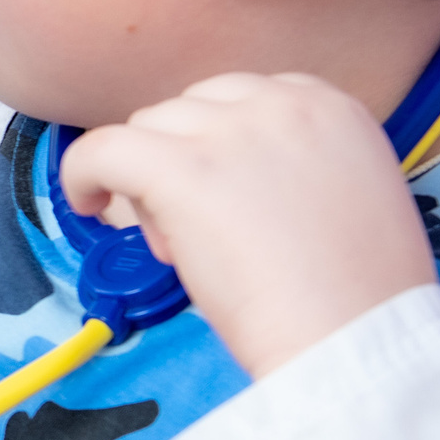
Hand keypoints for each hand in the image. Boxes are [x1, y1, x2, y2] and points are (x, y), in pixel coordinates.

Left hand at [56, 73, 437, 378]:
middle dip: (181, 161)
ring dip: (148, 181)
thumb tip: (221, 176)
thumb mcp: (350, 197)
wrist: (355, 342)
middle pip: (191, 109)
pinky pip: (102, 149)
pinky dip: (83, 174)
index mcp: (330, 105)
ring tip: (180, 248)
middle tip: (198, 233)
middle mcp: (282, 102)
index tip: (215, 193)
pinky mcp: (180, 169)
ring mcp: (230, 131)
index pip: (241, 98)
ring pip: (148, 127)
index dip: (215, 147)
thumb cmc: (356, 300)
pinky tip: (87, 205)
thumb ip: (296, 166)